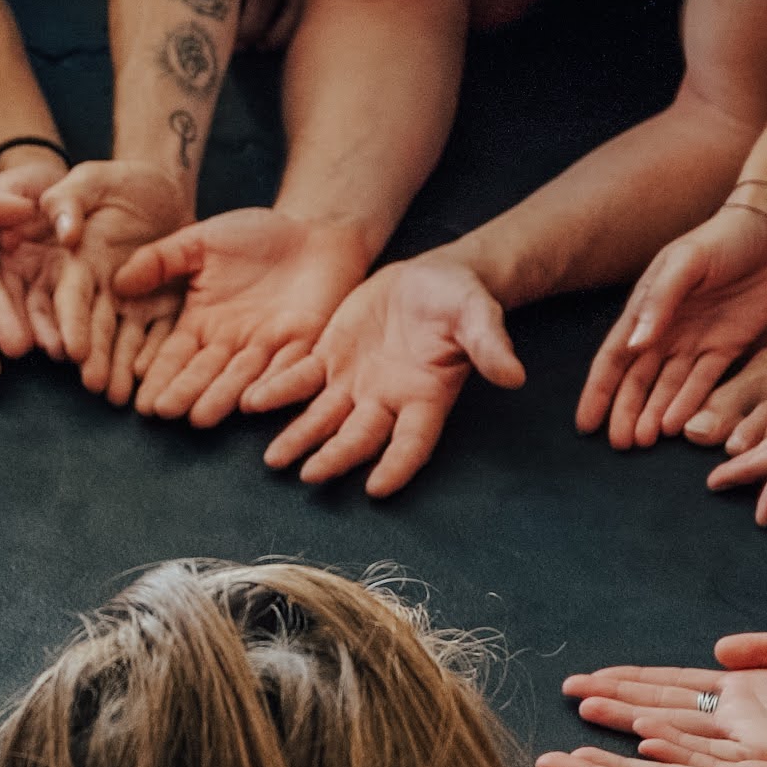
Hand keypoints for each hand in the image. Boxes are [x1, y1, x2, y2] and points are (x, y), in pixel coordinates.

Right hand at [32, 159, 190, 401]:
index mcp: (77, 263)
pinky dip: (161, 354)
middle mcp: (102, 289)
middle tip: (96, 387)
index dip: (70, 324)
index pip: (70, 298)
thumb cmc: (117, 181)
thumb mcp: (89, 179)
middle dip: (96, 359)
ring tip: (124, 397)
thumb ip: (68, 201)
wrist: (161, 185)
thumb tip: (66, 234)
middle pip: (97, 328)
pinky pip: (164, 331)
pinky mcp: (166, 303)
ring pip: (128, 339)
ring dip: (124, 368)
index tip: (70, 351)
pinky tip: (159, 377)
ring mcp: (134, 300)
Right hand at [118, 209, 373, 425]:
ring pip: (241, 377)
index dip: (158, 374)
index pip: (175, 355)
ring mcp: (268, 348)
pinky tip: (253, 401)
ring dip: (221, 398)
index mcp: (203, 323)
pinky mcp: (305, 347)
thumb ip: (160, 260)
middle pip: (204, 373)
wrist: (314, 232)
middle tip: (163, 412)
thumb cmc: (256, 236)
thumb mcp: (200, 242)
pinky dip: (272, 386)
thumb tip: (117, 281)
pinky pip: (288, 370)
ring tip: (199, 417)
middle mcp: (232, 344)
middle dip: (184, 392)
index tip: (137, 395)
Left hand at [252, 255, 521, 495]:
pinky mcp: (330, 358)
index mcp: (425, 396)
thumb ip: (490, 345)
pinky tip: (251, 401)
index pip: (412, 441)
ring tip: (272, 459)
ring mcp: (355, 382)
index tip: (378, 489)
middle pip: (359, 437)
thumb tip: (514, 375)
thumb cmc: (462, 300)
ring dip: (298, 437)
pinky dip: (277, 392)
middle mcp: (386, 399)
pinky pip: (300, 380)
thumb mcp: (478, 316)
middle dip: (335, 457)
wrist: (431, 278)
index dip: (397, 465)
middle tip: (309, 475)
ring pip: (322, 418)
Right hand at [564, 631, 766, 766]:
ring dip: (629, 731)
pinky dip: (676, 747)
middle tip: (568, 695)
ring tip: (583, 722)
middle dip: (614, 705)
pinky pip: (712, 758)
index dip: (633, 683)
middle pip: (660, 714)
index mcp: (748, 699)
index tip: (592, 680)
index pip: (676, 689)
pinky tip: (642, 738)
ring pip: (673, 740)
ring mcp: (751, 747)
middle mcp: (739, 726)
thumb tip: (720, 647)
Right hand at [581, 203, 766, 449]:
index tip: (585, 424)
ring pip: (667, 388)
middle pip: (638, 381)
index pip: (614, 357)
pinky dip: (690, 404)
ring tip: (643, 441)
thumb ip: (659, 302)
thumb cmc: (720, 239)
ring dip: (654, 414)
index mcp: (645, 309)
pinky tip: (678, 426)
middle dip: (625, 412)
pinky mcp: (726, 348)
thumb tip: (633, 346)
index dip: (598, 390)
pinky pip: (704, 383)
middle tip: (621, 445)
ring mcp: (694, 342)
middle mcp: (664, 331)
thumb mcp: (684, 263)